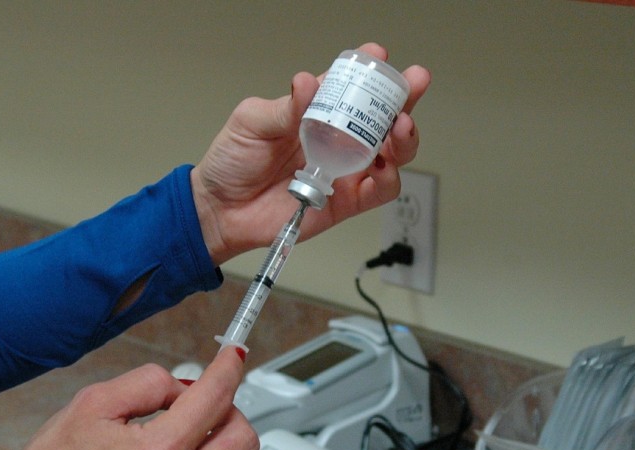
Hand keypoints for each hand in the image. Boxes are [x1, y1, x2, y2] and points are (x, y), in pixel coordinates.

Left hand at [191, 42, 431, 263]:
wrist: (222, 209)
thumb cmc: (232, 162)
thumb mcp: (252, 122)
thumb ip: (284, 107)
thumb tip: (307, 83)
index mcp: (316, 114)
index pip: (350, 88)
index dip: (369, 72)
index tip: (377, 56)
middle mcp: (337, 141)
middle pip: (381, 119)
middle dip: (403, 100)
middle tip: (412, 85)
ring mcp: (344, 172)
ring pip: (392, 154)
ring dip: (404, 139)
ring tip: (400, 127)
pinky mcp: (345, 202)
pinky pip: (379, 192)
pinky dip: (388, 178)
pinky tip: (384, 166)